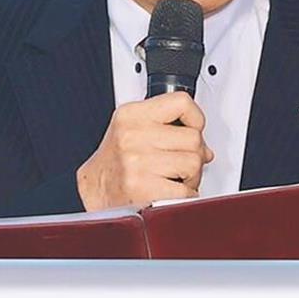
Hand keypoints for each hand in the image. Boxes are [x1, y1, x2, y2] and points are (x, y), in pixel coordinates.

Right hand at [76, 91, 214, 210]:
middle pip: (193, 138)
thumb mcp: (132, 129)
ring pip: (193, 163)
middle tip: (181, 163)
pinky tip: (170, 192)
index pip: (181, 102)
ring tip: (174, 178)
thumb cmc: (115, 163)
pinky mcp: (142, 188)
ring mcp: (137, 162)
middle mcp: (132, 135)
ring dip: (191, 177)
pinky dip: (185, 196)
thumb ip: (166, 127)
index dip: (195, 118)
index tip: (193, 129)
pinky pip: (186, 191)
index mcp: (131, 115)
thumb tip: (204, 146)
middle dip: (194, 154)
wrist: (94, 192)